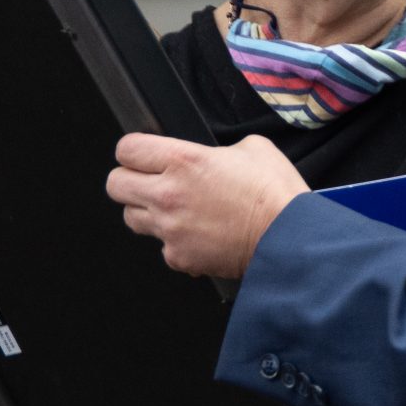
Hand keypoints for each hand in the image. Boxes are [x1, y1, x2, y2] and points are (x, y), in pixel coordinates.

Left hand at [107, 134, 308, 278]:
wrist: (290, 238)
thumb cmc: (276, 194)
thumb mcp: (254, 148)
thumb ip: (221, 149)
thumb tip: (215, 158)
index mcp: (184, 161)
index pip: (127, 149)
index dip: (134, 150)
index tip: (142, 155)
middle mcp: (168, 194)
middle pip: (115, 184)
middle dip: (128, 180)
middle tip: (148, 181)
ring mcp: (170, 229)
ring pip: (131, 218)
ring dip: (147, 212)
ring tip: (174, 210)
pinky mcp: (180, 257)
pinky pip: (162, 248)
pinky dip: (175, 243)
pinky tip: (198, 236)